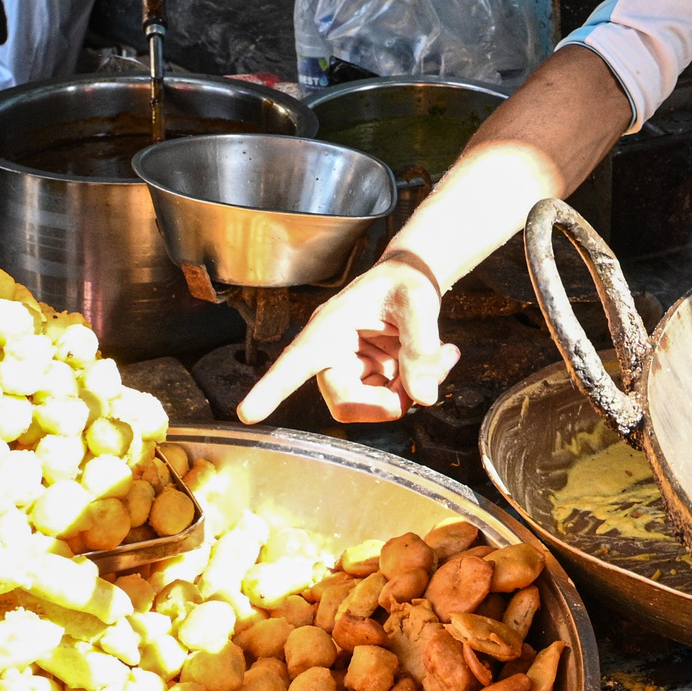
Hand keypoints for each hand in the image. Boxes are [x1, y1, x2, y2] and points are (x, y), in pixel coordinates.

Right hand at [238, 260, 460, 423]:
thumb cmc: (404, 280)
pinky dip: (421, 385)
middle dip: (390, 401)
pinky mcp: (372, 377)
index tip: (249, 413)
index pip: (297, 361)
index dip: (272, 389)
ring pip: (374, 405)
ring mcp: (352, 368)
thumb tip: (423, 397)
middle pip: (346, 401)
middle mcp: (332, 352)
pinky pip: (392, 399)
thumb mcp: (418, 301)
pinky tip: (438, 356)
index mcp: (329, 327)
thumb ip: (421, 346)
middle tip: (428, 380)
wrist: (412, 277)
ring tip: (442, 354)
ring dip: (414, 390)